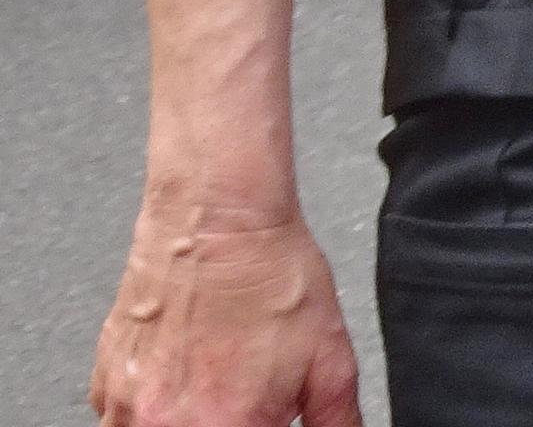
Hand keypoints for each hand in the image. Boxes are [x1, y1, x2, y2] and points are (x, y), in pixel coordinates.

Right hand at [89, 193, 360, 426]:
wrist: (218, 220)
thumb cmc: (270, 277)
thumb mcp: (332, 357)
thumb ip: (336, 421)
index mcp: (228, 423)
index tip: (266, 418)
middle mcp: (167, 423)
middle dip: (227, 422)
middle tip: (240, 402)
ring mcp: (127, 408)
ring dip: (186, 421)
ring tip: (214, 386)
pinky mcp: (103, 388)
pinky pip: (122, 423)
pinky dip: (151, 415)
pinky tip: (183, 381)